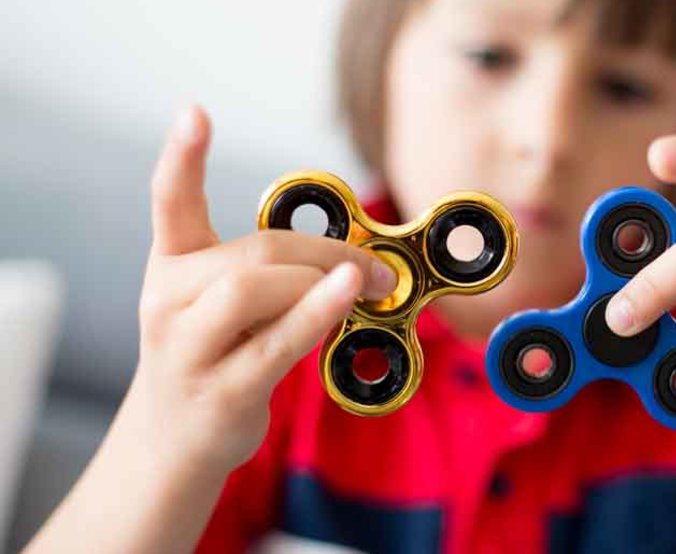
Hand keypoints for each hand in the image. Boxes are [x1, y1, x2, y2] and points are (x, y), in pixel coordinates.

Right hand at [130, 106, 396, 474]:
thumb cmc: (212, 359)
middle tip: (377, 263)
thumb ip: (268, 273)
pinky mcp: (219, 391)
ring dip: (323, 278)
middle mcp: (167, 302)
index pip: (169, 203)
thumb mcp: (220, 305)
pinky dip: (317, 313)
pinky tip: (350, 296)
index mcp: (170, 268)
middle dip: (325, 250)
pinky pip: (276, 343)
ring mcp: (187, 349)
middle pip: (251, 252)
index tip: (195, 112)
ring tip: (369, 284)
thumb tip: (350, 256)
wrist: (173, 442)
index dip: (181, 157)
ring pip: (253, 289)